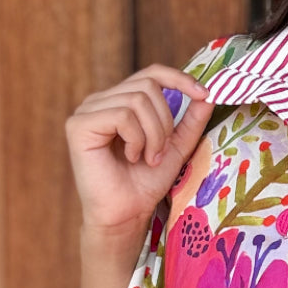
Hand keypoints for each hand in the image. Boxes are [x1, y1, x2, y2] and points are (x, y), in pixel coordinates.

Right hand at [66, 66, 213, 235]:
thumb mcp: (176, 146)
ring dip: (153, 134)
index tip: (204, 94)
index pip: (151, 73)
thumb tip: (209, 94)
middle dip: (164, 122)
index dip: (179, 78)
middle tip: (159, 153)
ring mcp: (87, 111)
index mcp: (120, 101)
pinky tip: (130, 157)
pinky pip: (121, 115)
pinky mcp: (78, 125)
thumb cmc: (146, 183)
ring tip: (147, 158)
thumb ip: (191, 120)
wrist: (127, 214)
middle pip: (147, 86)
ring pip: (137, 100)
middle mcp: (100, 101)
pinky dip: (136, 138)